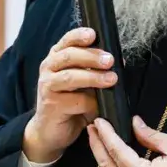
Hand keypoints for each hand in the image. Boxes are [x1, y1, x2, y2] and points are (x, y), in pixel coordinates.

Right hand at [24, 27, 118, 164]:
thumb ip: (96, 70)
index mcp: (57, 58)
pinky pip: (75, 101)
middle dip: (91, 56)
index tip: (94, 34)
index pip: (67, 41)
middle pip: (69, 56)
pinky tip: (99, 105)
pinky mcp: (51, 105)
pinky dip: (90, 102)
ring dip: (93, 77)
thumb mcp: (84, 83)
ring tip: (111, 79)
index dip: (79, 35)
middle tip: (110, 60)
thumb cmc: (71, 103)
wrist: (51, 132)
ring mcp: (47, 87)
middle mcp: (49, 69)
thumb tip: (119, 60)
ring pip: (70, 77)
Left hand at [88, 116, 166, 166]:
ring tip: (99, 141)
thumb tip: (134, 124)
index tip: (99, 121)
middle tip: (91, 128)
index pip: (116, 151)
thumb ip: (151, 136)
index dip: (106, 134)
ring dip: (103, 158)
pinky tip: (114, 158)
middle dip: (97, 146)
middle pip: (106, 166)